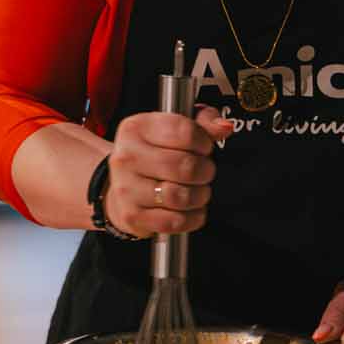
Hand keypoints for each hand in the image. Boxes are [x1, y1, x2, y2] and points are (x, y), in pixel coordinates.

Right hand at [103, 106, 232, 236]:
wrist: (120, 188)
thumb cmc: (150, 156)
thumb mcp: (171, 129)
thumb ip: (202, 122)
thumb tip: (223, 127)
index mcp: (136, 128)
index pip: (183, 132)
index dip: (204, 142)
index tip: (204, 147)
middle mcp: (127, 157)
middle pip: (185, 166)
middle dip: (205, 171)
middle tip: (204, 172)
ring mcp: (127, 188)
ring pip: (180, 196)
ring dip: (200, 196)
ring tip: (198, 191)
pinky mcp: (133, 216)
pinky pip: (175, 221)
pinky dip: (192, 218)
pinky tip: (190, 209)